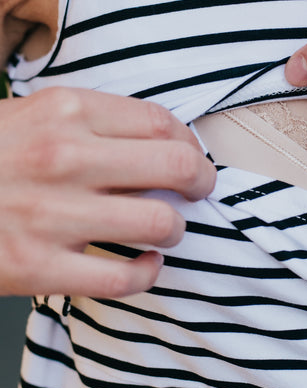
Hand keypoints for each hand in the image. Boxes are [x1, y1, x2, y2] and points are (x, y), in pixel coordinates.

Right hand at [1, 87, 215, 298]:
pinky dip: (147, 272)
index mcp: (62, 111)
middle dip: (200, 182)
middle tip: (196, 190)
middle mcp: (62, 157)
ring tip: (160, 229)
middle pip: (177, 167)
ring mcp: (52, 214)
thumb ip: (86, 121)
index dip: (189, 143)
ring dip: (173, 229)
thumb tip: (160, 136)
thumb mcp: (26, 116)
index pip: (161, 122)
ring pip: (161, 223)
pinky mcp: (39, 267)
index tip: (189, 156)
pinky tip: (141, 263)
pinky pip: (127, 277)